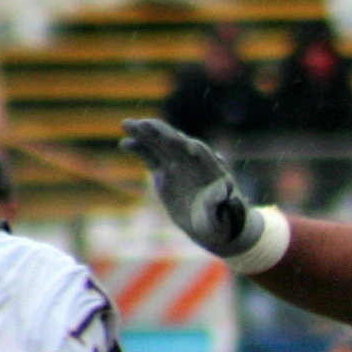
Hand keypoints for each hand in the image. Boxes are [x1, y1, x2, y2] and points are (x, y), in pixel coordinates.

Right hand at [119, 119, 266, 259]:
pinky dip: (139, 149)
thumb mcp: (224, 216)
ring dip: (144, 134)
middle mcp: (193, 162)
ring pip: (159, 145)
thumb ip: (220, 202)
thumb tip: (226, 189)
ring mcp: (177, 164)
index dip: (185, 146)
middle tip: (143, 124)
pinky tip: (125, 144)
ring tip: (126, 125)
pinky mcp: (164, 172)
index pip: (197, 152)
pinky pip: (150, 156)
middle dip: (160, 133)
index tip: (170, 139)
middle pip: (175, 142)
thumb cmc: (223, 222)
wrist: (214, 227)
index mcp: (210, 168)